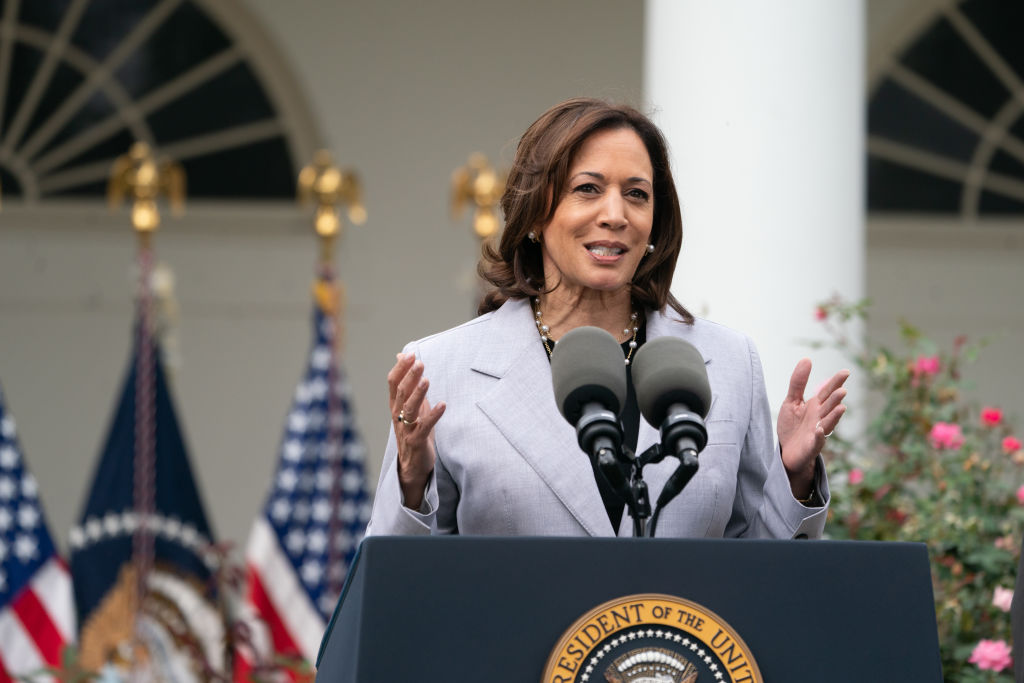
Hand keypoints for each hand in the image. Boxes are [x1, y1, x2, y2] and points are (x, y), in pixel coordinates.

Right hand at [387, 353, 445, 509]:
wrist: (412, 466)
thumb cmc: (413, 431)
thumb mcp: (409, 405)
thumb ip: (407, 381)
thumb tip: (401, 356)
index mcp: (395, 405)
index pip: (393, 383)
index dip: (401, 368)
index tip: (410, 355)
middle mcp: (398, 415)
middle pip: (401, 392)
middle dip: (410, 377)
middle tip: (419, 363)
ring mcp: (406, 429)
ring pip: (409, 409)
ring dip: (418, 394)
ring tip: (427, 380)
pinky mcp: (417, 441)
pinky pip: (424, 426)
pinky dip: (433, 415)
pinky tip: (443, 405)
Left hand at [777, 359, 848, 498]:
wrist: (787, 452)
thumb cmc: (792, 426)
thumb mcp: (792, 401)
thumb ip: (798, 382)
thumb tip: (807, 359)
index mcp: (816, 406)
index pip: (827, 391)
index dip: (836, 382)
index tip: (846, 372)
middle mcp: (820, 417)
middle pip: (830, 406)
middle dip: (836, 398)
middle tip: (842, 390)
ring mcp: (818, 432)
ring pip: (828, 422)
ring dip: (834, 416)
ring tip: (841, 407)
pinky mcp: (812, 445)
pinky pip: (817, 440)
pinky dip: (819, 435)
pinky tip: (819, 429)